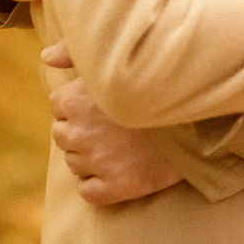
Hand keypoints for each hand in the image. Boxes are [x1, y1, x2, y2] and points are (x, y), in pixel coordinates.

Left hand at [41, 44, 182, 204]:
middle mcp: (80, 131)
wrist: (198, 118)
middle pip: (62, 134)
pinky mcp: (113, 187)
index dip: (80, 104)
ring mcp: (96, 161)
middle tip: (113, 125)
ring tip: (121, 144)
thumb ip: (74, 53)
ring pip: (74, 163)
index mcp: (76, 99)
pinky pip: (88, 191)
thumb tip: (45, 57)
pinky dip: (98, 184)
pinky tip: (120, 168)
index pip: (58, 105)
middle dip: (81, 130)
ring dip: (91, 156)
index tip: (103, 104)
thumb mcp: (114, 60)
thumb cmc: (156, 82)